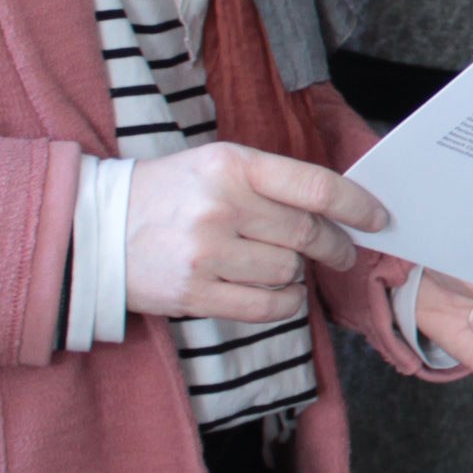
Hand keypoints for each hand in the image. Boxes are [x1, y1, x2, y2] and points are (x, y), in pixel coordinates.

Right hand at [126, 143, 387, 323]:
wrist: (94, 229)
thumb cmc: (168, 194)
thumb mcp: (215, 166)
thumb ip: (271, 183)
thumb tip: (339, 209)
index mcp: (232, 165)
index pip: (315, 187)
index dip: (356, 205)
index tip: (378, 218)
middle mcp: (222, 206)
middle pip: (307, 233)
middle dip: (335, 246)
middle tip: (343, 252)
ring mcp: (207, 253)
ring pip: (289, 272)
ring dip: (296, 274)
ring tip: (278, 265)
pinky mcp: (194, 293)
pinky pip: (266, 307)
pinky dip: (283, 304)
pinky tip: (276, 294)